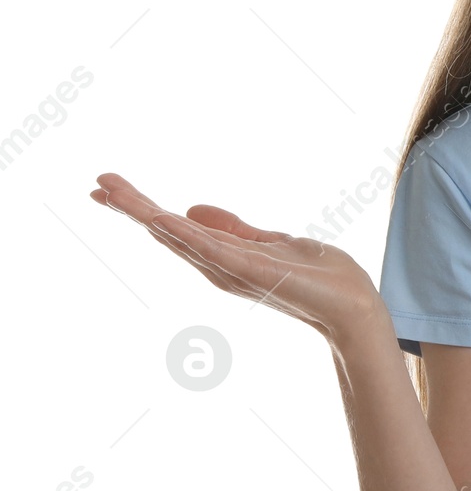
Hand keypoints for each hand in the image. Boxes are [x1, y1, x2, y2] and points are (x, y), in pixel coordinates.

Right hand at [90, 172, 384, 342]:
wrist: (353, 305)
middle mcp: (219, 266)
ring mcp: (233, 270)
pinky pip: (213, 250)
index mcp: (224, 256)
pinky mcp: (253, 271)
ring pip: (180, 239)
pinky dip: (187, 235)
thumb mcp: (273, 241)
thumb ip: (235, 228)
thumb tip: (192, 209)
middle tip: (97, 184)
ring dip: (147, 214)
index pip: (173, 229)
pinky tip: (163, 218)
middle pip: (166, 233)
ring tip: (113, 192)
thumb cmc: (320, 277)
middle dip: (132, 208)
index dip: (141, 208)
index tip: (108, 187)